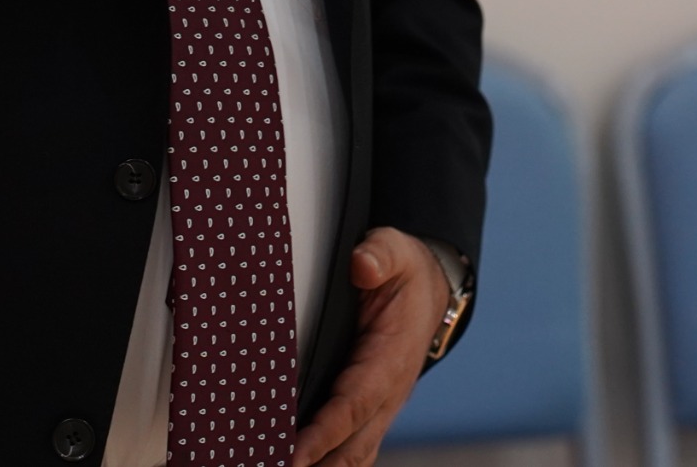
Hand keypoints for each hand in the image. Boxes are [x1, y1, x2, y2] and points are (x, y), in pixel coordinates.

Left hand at [291, 228, 448, 466]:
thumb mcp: (396, 251)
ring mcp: (379, 410)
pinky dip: (324, 463)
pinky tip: (291, 463)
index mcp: (391, 359)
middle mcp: (387, 395)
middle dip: (316, 463)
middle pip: (351, 446)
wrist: (429, 295)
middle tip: (268, 464)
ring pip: (351, 457)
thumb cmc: (405, 275)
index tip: (294, 453)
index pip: (355, 404)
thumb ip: (381, 255)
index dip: (325, 432)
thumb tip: (361, 266)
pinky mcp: (367, 415)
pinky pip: (348, 451)